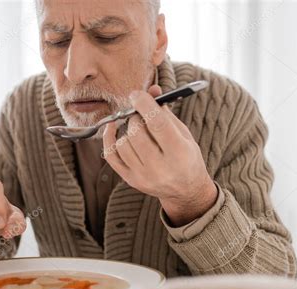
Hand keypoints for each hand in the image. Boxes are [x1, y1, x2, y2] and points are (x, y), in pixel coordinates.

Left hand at [103, 85, 217, 226]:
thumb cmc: (186, 157)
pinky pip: (111, 156)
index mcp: (179, 153)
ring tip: (137, 128)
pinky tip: (113, 129)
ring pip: (123, 143)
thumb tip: (152, 90)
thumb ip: (166, 113)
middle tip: (140, 114)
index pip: (158, 124)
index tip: (137, 95)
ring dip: (127, 129)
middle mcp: (160, 168)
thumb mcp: (183, 134)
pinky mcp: (130, 180)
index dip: (145, 104)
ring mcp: (143, 176)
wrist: (186, 191)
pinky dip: (109, 139)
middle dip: (136, 117)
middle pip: (137, 133)